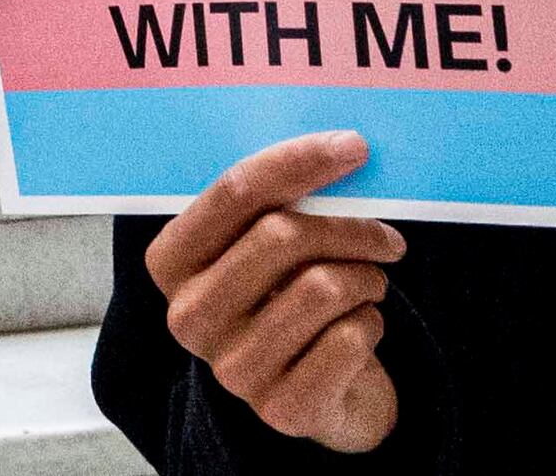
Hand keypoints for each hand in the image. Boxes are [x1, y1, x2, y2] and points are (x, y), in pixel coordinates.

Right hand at [142, 136, 404, 452]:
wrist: (309, 393)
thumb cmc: (285, 299)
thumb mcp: (259, 252)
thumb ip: (275, 207)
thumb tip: (340, 151)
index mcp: (169, 263)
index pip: (235, 191)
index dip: (299, 161)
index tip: (354, 147)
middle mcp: (188, 316)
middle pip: (282, 235)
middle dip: (350, 228)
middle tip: (386, 238)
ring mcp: (231, 369)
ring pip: (324, 287)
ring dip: (366, 279)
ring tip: (369, 286)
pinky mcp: (281, 408)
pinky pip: (350, 339)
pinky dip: (371, 324)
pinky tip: (360, 330)